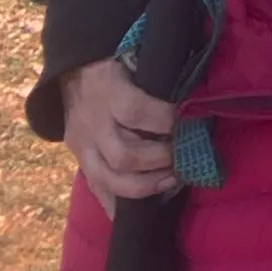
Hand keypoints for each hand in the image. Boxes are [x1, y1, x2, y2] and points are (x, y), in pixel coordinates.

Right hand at [61, 59, 178, 215]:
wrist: (73, 72)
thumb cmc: (117, 63)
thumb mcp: (135, 58)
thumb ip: (160, 75)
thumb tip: (197, 91)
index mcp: (108, 89)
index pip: (136, 111)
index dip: (165, 121)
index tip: (189, 122)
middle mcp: (92, 122)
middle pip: (124, 154)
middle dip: (160, 160)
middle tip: (183, 156)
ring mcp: (82, 145)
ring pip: (109, 178)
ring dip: (146, 185)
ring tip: (172, 179)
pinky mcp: (78, 160)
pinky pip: (96, 190)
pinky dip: (118, 205)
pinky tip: (141, 212)